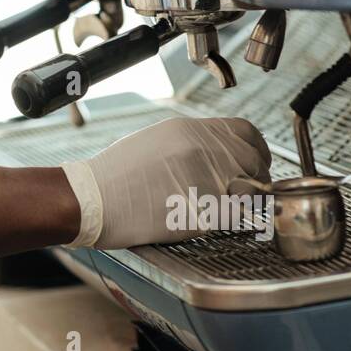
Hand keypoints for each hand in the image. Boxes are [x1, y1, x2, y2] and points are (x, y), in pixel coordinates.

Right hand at [60, 116, 271, 249]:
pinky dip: (232, 221)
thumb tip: (216, 152)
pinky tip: (212, 220)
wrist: (93, 199)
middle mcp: (203, 149)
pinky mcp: (204, 210)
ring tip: (226, 207)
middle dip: (256, 177)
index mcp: (190, 129)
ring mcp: (205, 179)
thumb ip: (191, 142)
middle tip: (247, 191)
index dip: (257, 149)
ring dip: (246, 201)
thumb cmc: (115, 175)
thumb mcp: (155, 140)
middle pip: (254, 161)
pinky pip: (236, 216)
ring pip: (251, 190)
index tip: (256, 162)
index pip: (246, 132)